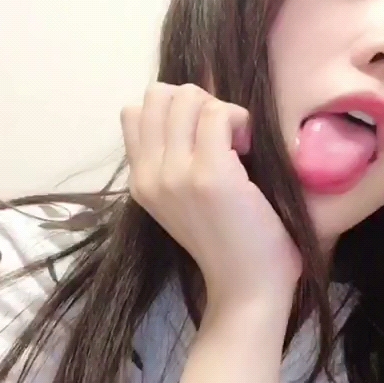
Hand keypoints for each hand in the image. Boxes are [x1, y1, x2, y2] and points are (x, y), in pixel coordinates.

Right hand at [121, 83, 301, 308]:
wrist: (246, 287)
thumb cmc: (225, 244)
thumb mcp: (180, 201)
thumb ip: (170, 162)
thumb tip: (186, 111)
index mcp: (139, 181)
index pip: (134, 112)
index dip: (172, 112)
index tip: (201, 139)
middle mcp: (148, 176)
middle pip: (158, 95)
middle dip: (196, 103)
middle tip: (222, 137)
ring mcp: (175, 175)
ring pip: (187, 97)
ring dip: (219, 109)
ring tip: (237, 143)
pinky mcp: (209, 175)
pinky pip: (217, 113)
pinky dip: (239, 119)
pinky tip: (249, 148)